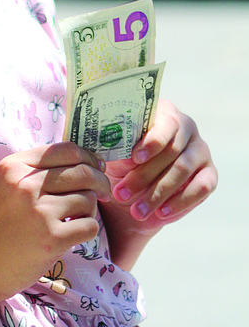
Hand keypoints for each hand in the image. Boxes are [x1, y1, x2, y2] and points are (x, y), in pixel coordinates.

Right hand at [0, 142, 109, 304]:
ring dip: (89, 209)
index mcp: (15, 166)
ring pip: (88, 199)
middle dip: (100, 181)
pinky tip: (74, 233)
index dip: (88, 156)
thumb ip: (37, 171)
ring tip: (76, 217)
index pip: (65, 150)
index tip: (97, 166)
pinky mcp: (52, 238)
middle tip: (104, 191)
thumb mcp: (7, 185)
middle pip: (82, 172)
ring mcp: (39, 212)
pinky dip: (87, 230)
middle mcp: (26, 185)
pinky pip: (89, 226)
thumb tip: (84, 162)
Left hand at [103, 98, 216, 239]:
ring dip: (157, 193)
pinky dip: (180, 202)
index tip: (134, 157)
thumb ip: (119, 148)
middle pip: (171, 150)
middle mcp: (187, 128)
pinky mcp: (209, 174)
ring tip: (137, 210)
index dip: (152, 141)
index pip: (165, 122)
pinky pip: (201, 188)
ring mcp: (200, 151)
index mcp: (163, 113)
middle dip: (144, 175)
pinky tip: (161, 213)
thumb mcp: (115, 154)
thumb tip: (120, 149)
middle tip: (121, 193)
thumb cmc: (122, 163)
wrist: (133, 191)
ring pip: (182, 170)